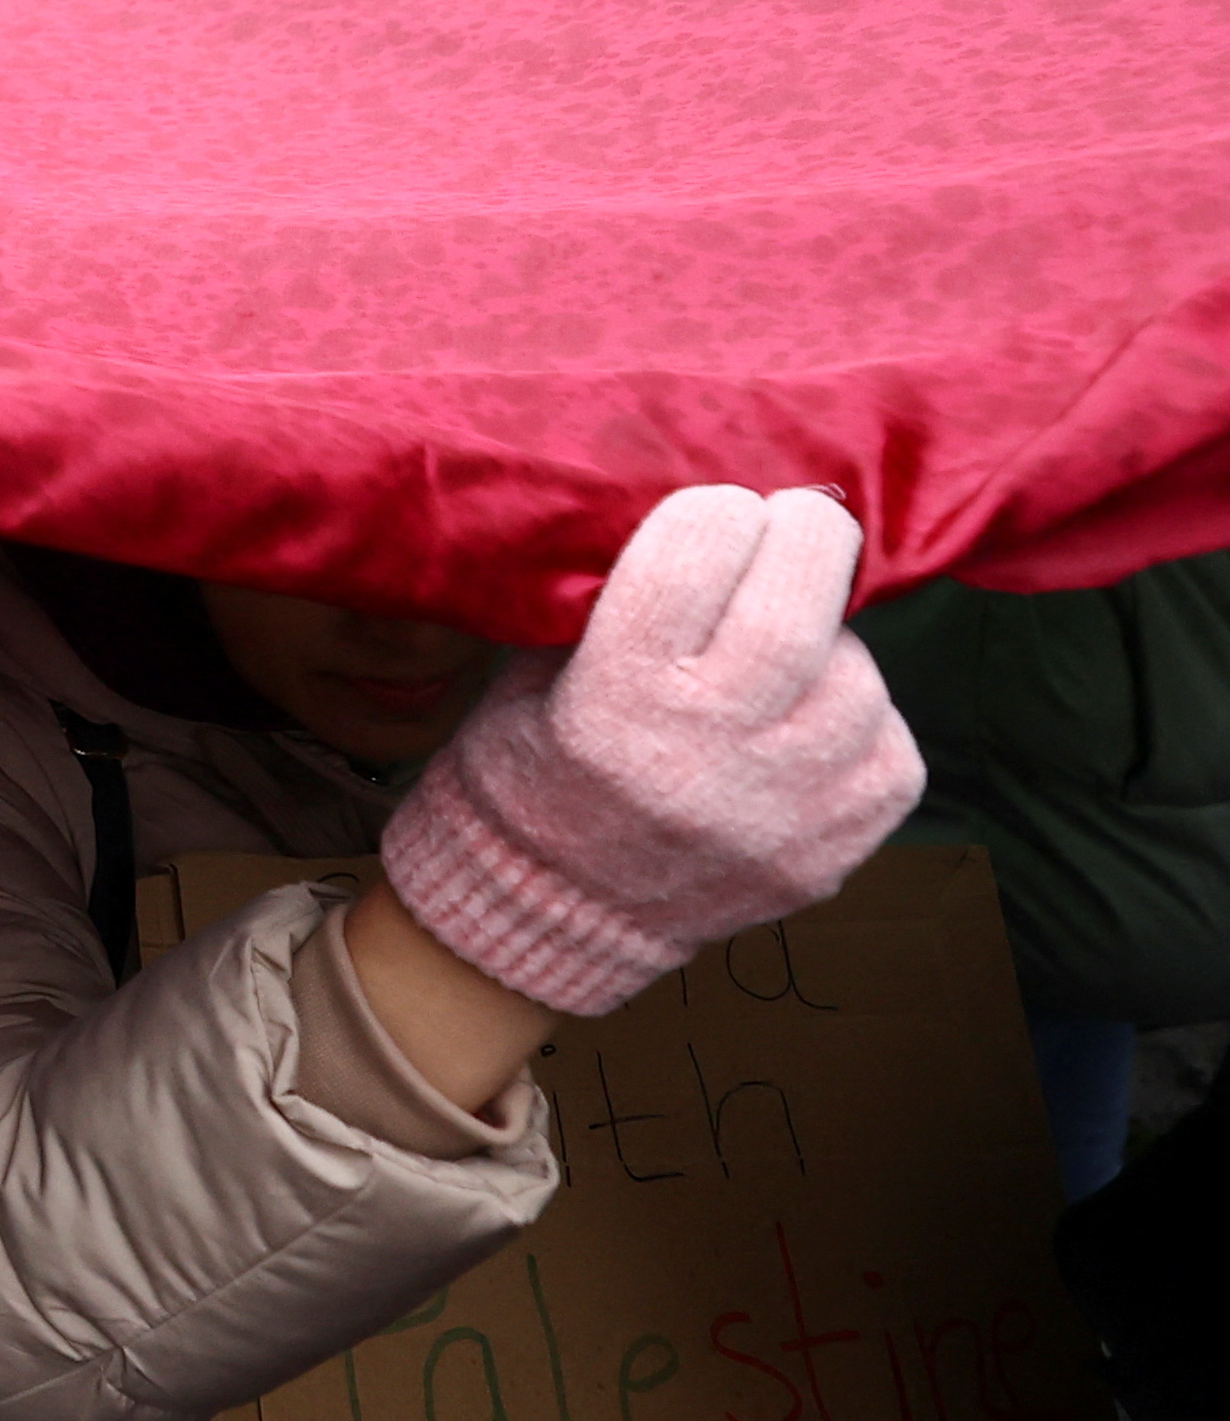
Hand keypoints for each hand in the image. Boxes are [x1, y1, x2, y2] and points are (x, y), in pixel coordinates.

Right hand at [381, 488, 921, 1015]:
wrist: (552, 913)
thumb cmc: (532, 767)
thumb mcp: (530, 671)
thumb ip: (606, 598)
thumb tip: (702, 518)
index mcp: (612, 696)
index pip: (692, 556)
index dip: (714, 510)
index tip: (718, 507)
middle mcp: (703, 753)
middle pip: (796, 609)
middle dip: (809, 537)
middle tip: (802, 519)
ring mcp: (779, 812)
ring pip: (859, 679)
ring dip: (832, 643)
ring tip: (789, 647)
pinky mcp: (832, 853)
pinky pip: (891, 751)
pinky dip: (863, 720)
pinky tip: (814, 719)